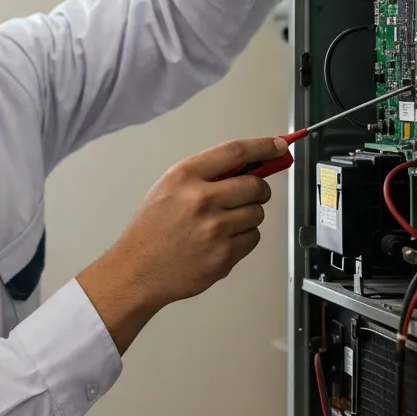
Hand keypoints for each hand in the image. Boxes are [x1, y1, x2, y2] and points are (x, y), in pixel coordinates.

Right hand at [76, 136, 286, 352]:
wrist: (137, 271)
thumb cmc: (151, 230)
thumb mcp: (168, 189)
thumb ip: (205, 175)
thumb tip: (247, 166)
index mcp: (184, 177)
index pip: (235, 152)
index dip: (263, 146)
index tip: (279, 144)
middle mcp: (200, 200)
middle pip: (255, 185)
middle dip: (259, 190)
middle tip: (251, 195)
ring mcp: (214, 229)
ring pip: (258, 214)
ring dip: (249, 217)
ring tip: (224, 224)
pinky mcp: (223, 255)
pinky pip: (253, 238)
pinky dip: (244, 239)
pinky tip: (222, 241)